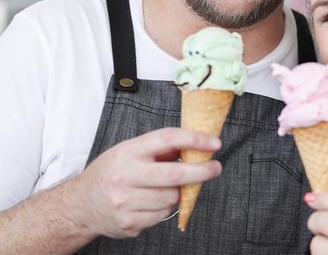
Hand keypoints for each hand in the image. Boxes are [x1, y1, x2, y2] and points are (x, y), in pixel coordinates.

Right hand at [68, 127, 221, 238]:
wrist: (80, 205)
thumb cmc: (111, 173)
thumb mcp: (130, 151)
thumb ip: (160, 148)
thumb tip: (196, 145)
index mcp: (128, 151)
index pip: (167, 139)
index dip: (194, 139)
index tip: (214, 143)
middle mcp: (125, 175)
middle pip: (175, 174)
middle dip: (201, 171)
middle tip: (215, 168)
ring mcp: (125, 201)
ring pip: (172, 197)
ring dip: (177, 193)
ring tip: (163, 188)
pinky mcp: (128, 222)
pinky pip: (162, 215)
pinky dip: (164, 208)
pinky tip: (150, 202)